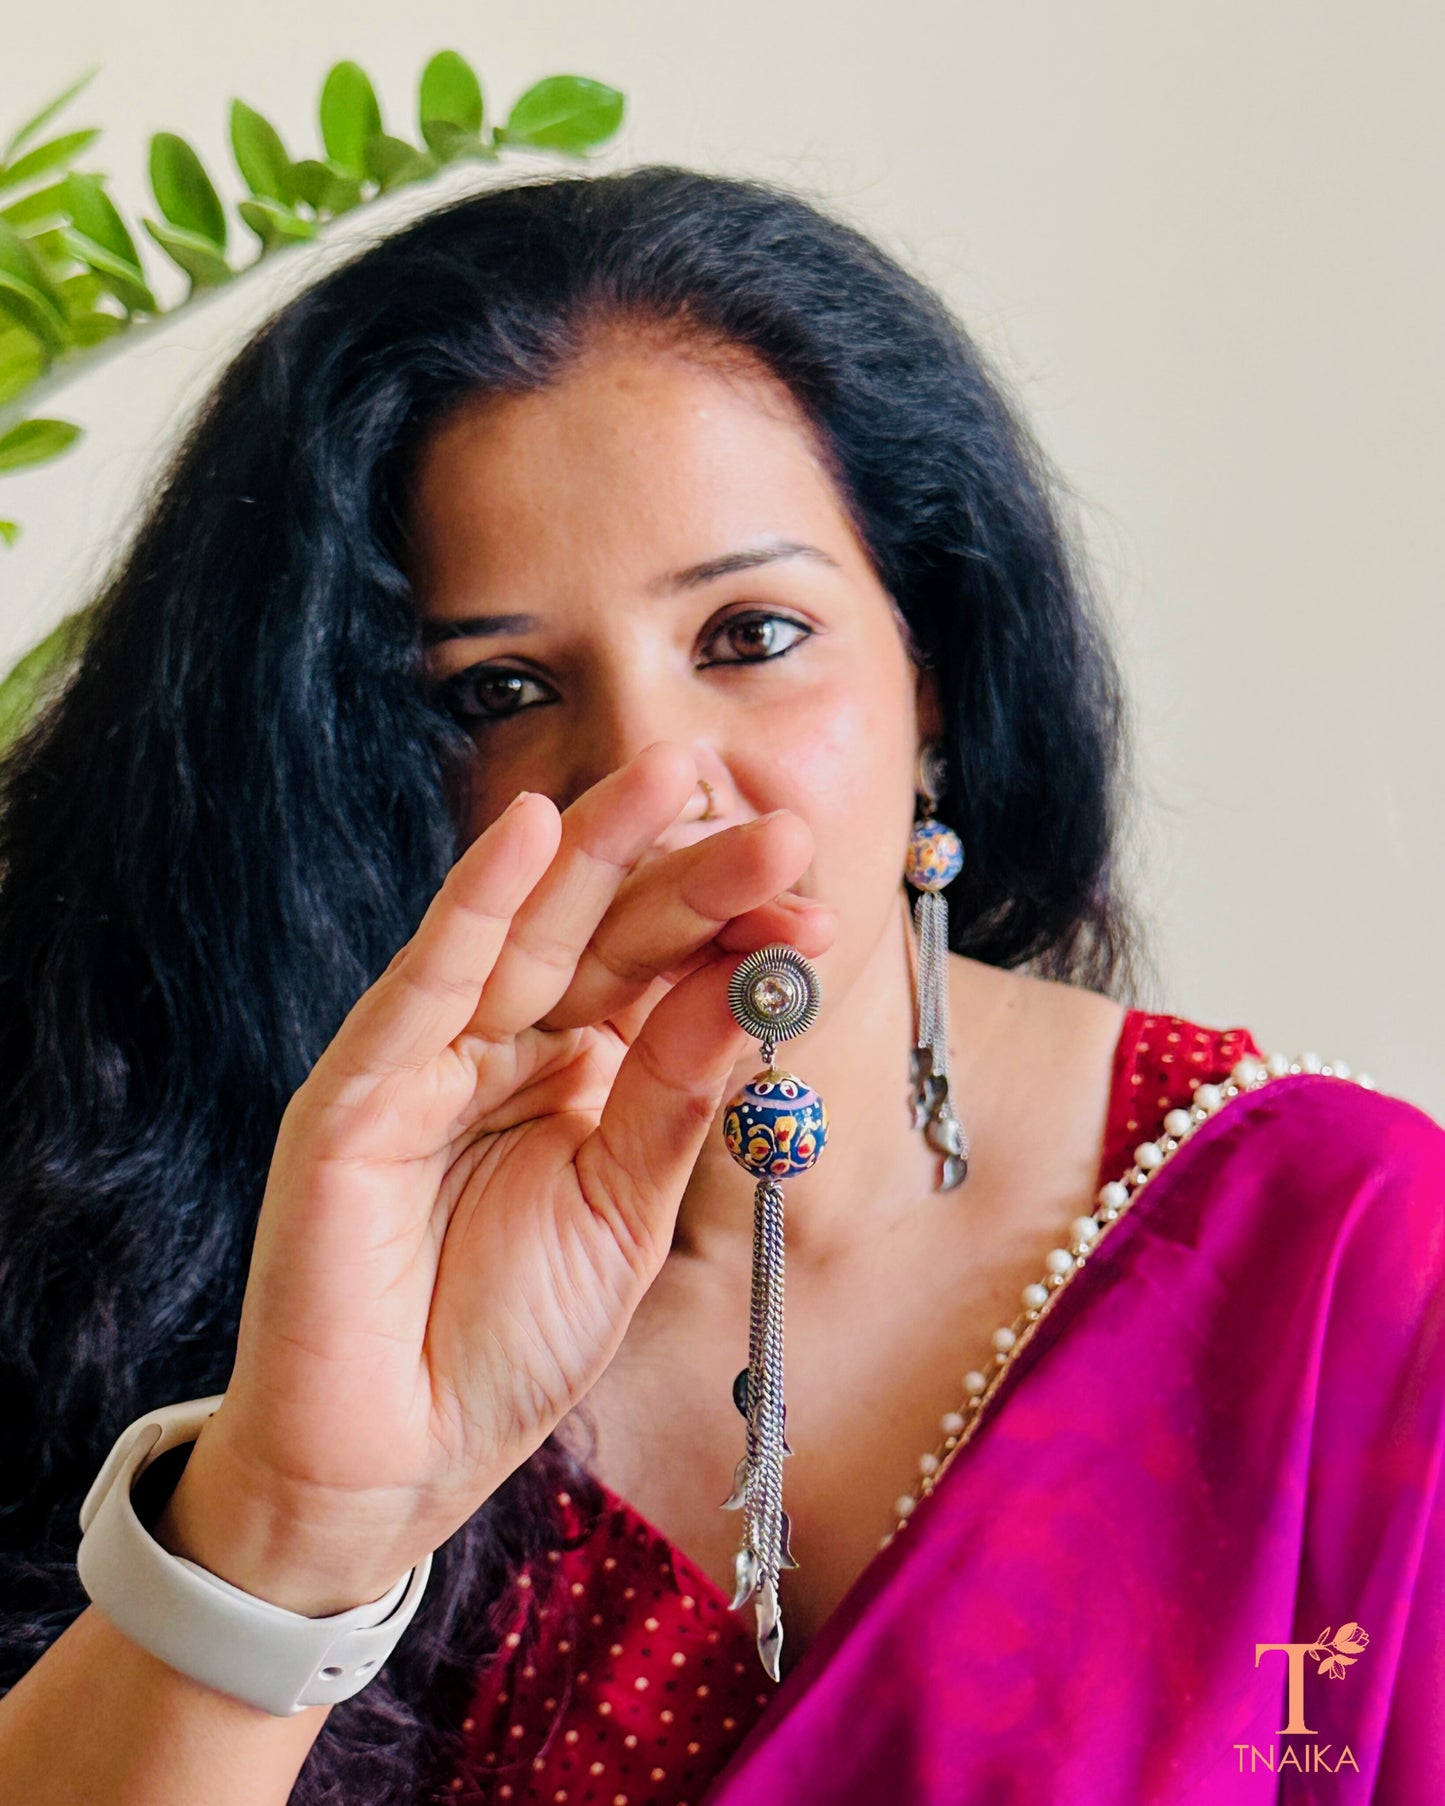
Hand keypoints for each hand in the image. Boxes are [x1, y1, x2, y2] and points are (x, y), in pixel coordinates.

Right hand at [156, 741, 836, 1612]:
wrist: (391, 1465)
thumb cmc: (504, 1341)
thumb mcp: (622, 1208)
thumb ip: (672, 1094)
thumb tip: (752, 981)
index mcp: (574, 1073)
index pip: (658, 977)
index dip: (733, 938)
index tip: (817, 911)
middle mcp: (503, 1048)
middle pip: (605, 937)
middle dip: (689, 877)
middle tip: (779, 827)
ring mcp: (425, 1061)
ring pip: (525, 938)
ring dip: (597, 854)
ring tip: (674, 779)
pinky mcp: (355, 1093)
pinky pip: (425, 988)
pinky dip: (474, 907)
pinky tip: (528, 832)